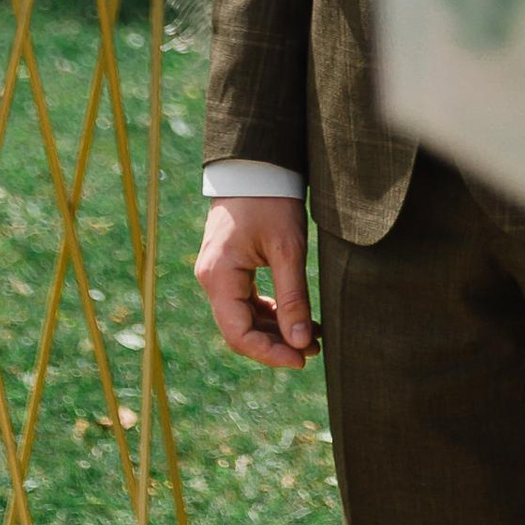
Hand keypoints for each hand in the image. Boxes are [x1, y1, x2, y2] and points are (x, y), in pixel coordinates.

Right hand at [195, 196, 316, 368]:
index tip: (301, 360)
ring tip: (312, 336)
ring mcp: (218, 274)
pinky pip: (246, 301)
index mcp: (219, 277)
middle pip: (239, 329)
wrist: (256, 165)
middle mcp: (211, 279)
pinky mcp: (229, 267)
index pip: (238, 334)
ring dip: (275, 330)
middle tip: (313, 349)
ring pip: (244, 317)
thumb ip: (293, 298)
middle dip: (275, 344)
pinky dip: (270, 312)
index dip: (269, 354)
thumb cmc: (272, 201)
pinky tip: (298, 317)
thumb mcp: (288, 249)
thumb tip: (300, 343)